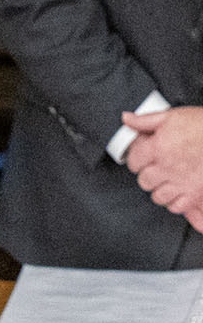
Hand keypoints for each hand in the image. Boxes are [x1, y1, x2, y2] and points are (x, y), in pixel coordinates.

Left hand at [123, 107, 202, 231]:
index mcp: (158, 148)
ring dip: (161, 189)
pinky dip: (176, 201)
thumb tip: (126, 119)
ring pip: (158, 196)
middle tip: (158, 168)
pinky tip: (179, 191)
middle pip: (145, 181)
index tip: (144, 158)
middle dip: (149, 175)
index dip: (138, 159)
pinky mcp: (195, 193)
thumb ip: (146, 120)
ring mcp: (181, 182)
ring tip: (169, 180)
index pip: (134, 161)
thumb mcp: (173, 116)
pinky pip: (176, 206)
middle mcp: (167, 167)